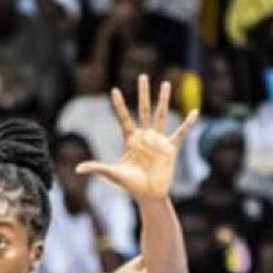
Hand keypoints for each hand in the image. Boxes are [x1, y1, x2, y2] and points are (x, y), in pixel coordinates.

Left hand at [77, 77, 197, 202]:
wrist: (149, 195)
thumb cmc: (131, 185)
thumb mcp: (113, 174)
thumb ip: (97, 167)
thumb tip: (77, 169)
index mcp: (131, 140)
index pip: (124, 118)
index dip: (119, 105)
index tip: (114, 90)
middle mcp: (145, 136)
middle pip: (143, 110)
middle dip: (143, 94)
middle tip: (142, 76)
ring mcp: (158, 141)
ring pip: (161, 115)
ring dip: (163, 100)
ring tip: (165, 84)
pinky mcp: (170, 148)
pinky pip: (180, 134)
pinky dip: (188, 124)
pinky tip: (194, 112)